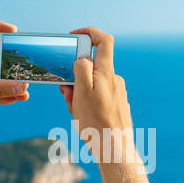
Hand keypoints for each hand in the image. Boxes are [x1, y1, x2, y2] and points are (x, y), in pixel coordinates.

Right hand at [58, 26, 137, 167]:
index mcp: (106, 72)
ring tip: (74, 110)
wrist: (114, 150)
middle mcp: (114, 80)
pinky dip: (86, 103)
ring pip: (92, 84)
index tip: (73, 36)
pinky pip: (97, 97)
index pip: (103, 40)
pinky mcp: (116, 106)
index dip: (88, 32)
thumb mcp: (82, 92)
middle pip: (92, 66)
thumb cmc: (96, 123)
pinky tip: (83, 118)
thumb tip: (83, 57)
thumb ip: (81, 69)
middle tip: (66, 92)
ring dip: (78, 92)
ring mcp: (117, 94)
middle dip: (75, 74)